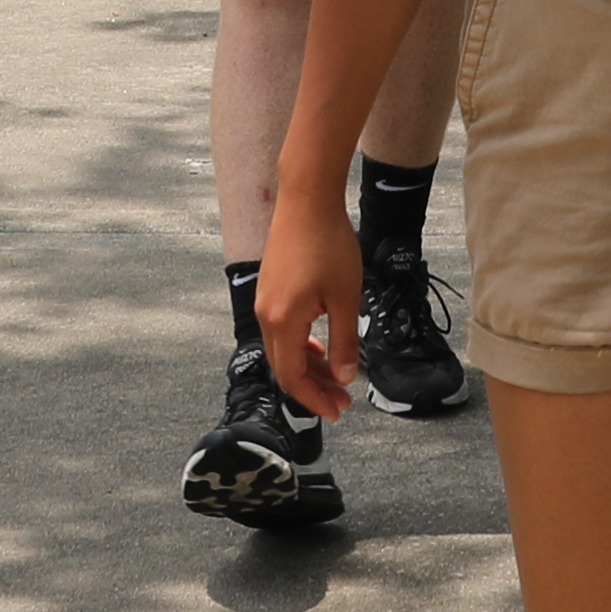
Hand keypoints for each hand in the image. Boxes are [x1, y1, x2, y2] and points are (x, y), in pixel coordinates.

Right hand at [247, 209, 366, 421]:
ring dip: (308, 367)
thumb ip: (345, 342)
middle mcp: (266, 315)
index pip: (293, 377)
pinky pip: (282, 330)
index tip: (337, 412)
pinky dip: (301, 346)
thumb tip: (344, 378)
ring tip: (336, 377)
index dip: (314, 400)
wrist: (307, 200)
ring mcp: (265, 301)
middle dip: (313, 388)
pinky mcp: (270, 289)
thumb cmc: (329, 244)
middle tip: (342, 401)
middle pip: (285, 367)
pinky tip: (321, 347)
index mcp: (283, 321)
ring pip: (283, 349)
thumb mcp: (345, 298)